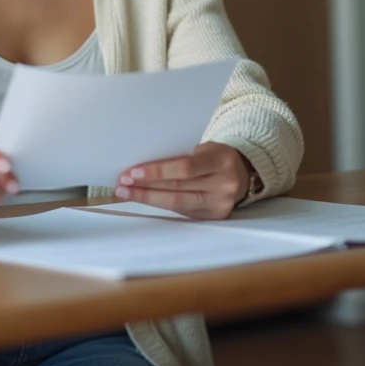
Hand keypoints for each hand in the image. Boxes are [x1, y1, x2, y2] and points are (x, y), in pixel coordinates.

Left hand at [115, 141, 249, 219]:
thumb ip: (181, 157)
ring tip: (126, 193)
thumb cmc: (215, 157)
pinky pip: (182, 211)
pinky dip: (161, 204)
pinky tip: (145, 199)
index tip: (132, 172)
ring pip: (177, 203)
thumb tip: (142, 166)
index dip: (157, 171)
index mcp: (221, 161)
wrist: (243, 173)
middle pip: (177, 188)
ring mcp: (219, 204)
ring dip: (148, 198)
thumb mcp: (204, 149)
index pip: (185, 168)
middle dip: (146, 187)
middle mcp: (223, 184)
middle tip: (122, 184)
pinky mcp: (214, 217)